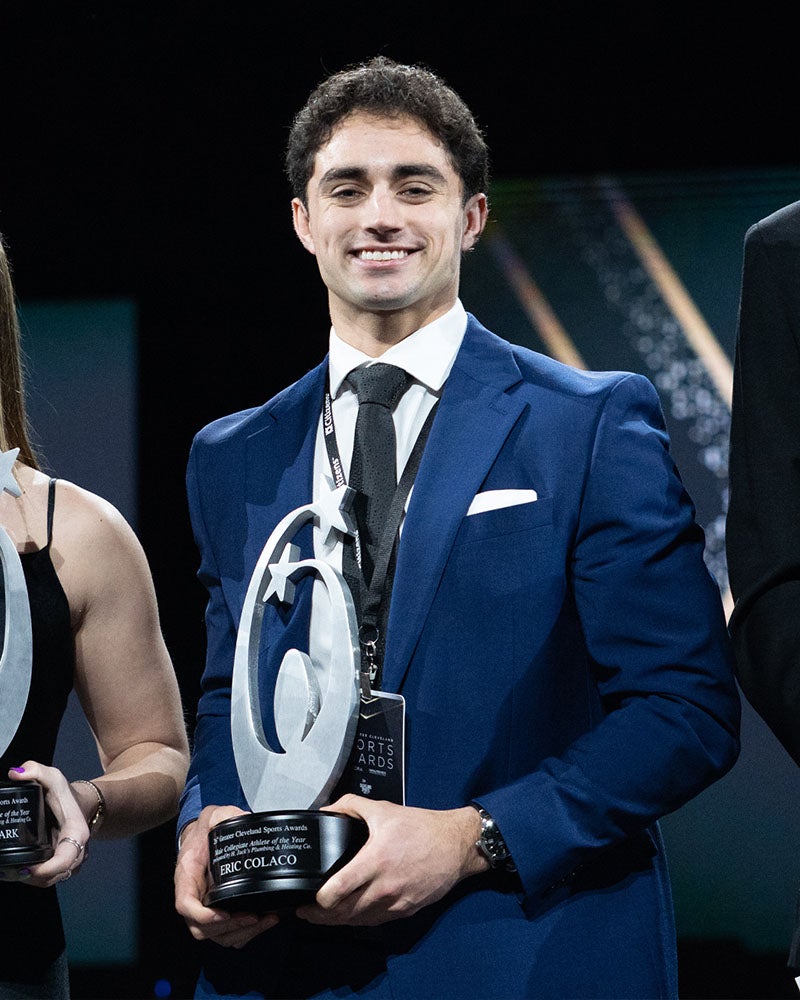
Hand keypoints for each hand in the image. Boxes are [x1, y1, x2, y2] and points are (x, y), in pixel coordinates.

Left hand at [2, 761, 89, 886]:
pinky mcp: (61, 864)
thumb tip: (15, 774)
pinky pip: (49, 878)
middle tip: (11, 870)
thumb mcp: (53, 776)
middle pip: (56, 876)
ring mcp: (70, 860)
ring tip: (9, 871)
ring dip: (31, 881)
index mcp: (76, 832)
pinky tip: (16, 871)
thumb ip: (35, 770)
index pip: (65, 860)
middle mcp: (77, 851)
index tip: (27, 868)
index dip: (46, 870)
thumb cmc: (65, 793)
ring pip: (51, 880)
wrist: (80, 803)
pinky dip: (33, 878)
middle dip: (32, 878)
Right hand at [174, 804, 279, 948]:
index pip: (186, 905)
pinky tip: (263, 922)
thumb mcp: (214, 816)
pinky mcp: (217, 911)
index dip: (203, 916)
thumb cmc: (206, 830)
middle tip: (255, 916)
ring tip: (265, 920)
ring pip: (216, 936)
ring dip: (240, 934)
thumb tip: (245, 818)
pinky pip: (226, 933)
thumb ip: (225, 816)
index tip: (225, 914)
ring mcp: (203, 907)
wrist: (202, 835)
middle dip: (230, 927)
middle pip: (202, 928)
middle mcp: (192, 896)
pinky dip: (244, 934)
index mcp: (186, 876)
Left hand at [295, 794, 486, 926]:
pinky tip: (350, 913)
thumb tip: (326, 811)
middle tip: (306, 911)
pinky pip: (375, 921)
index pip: (339, 890)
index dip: (319, 900)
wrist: (455, 845)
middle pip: (344, 913)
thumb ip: (351, 805)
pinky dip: (359, 919)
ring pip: (358, 921)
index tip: (308, 898)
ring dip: (338, 921)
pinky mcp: (404, 910)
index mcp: (376, 860)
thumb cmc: (421, 828)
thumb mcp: (383, 809)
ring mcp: (395, 902)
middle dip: (321, 915)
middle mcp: (385, 886)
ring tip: (323, 914)